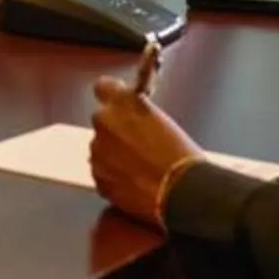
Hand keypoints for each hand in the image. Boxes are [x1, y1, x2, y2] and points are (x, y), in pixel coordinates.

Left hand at [90, 47, 202, 226]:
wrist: (182, 191)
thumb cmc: (181, 155)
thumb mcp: (162, 121)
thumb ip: (138, 113)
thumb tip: (132, 115)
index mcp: (122, 102)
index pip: (103, 87)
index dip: (112, 96)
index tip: (120, 104)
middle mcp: (104, 122)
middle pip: (103, 120)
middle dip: (115, 129)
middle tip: (138, 143)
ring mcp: (97, 151)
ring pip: (101, 148)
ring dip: (114, 154)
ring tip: (140, 167)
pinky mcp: (97, 177)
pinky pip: (102, 171)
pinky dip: (113, 175)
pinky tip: (135, 181)